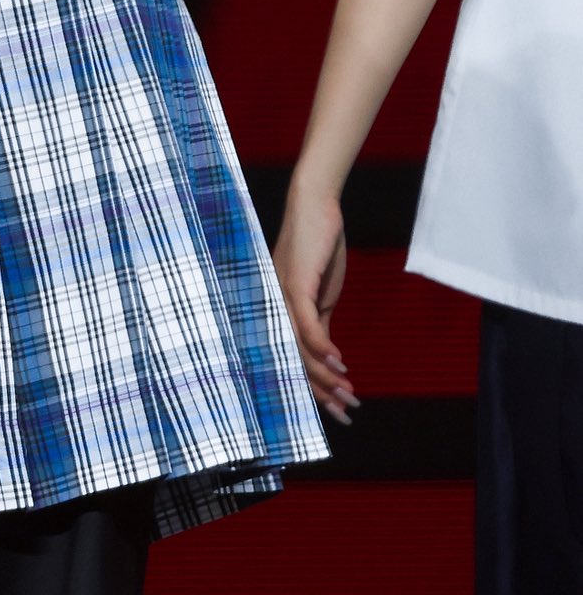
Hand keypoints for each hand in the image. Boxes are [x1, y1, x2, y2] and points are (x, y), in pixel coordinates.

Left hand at [273, 183, 358, 425]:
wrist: (315, 207)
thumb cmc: (317, 248)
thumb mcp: (321, 294)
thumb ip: (319, 322)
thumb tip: (327, 356)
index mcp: (278, 312)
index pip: (292, 360)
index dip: (312, 389)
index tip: (336, 412)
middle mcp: (272, 307)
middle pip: (293, 362)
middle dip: (320, 393)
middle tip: (346, 413)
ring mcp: (280, 296)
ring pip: (300, 349)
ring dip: (326, 376)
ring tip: (348, 394)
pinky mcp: (294, 283)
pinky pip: (306, 324)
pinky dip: (322, 347)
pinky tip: (340, 363)